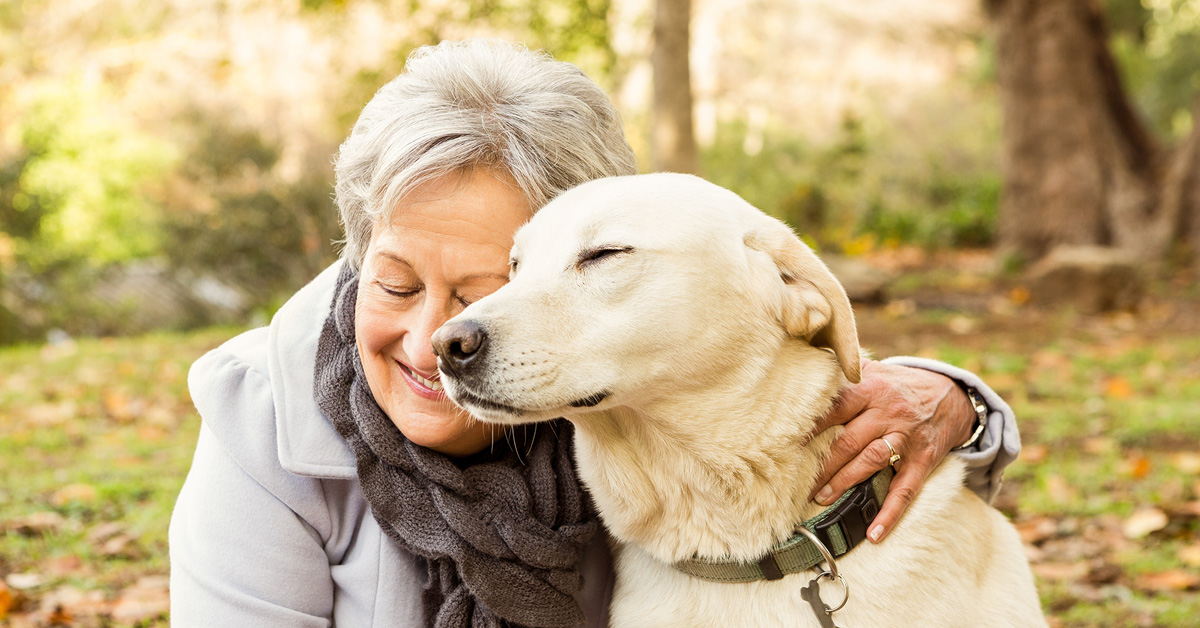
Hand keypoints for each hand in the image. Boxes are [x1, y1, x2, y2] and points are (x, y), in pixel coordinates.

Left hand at [807, 360, 975, 542]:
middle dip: (822, 463)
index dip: (811, 425)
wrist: (952, 396)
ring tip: (820, 498)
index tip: (785, 441)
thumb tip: (806, 369)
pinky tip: (875, 533)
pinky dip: (890, 513)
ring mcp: (906, 438)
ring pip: (871, 461)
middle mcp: (888, 413)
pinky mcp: (923, 461)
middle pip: (849, 440)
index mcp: (871, 389)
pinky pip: (906, 490)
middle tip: (796, 481)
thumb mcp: (876, 370)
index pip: (835, 407)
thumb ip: (845, 374)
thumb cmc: (900, 386)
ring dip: (844, 482)